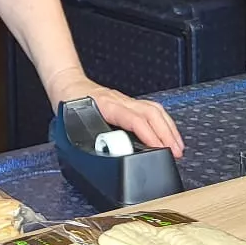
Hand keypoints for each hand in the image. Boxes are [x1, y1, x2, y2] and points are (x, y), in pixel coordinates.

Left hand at [47, 71, 184, 157]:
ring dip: (169, 128)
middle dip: (167, 134)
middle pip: (151, 113)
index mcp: (107, 105)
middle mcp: (120, 100)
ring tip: (178, 146)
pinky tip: (168, 133)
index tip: (160, 149)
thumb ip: (88, 142)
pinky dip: (163, 122)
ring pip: (154, 110)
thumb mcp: (73, 125)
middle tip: (176, 153)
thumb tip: (100, 160)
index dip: (149, 135)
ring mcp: (126, 100)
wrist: (67, 84)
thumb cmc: (68, 104)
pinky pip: (151, 109)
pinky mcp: (128, 102)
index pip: (134, 119)